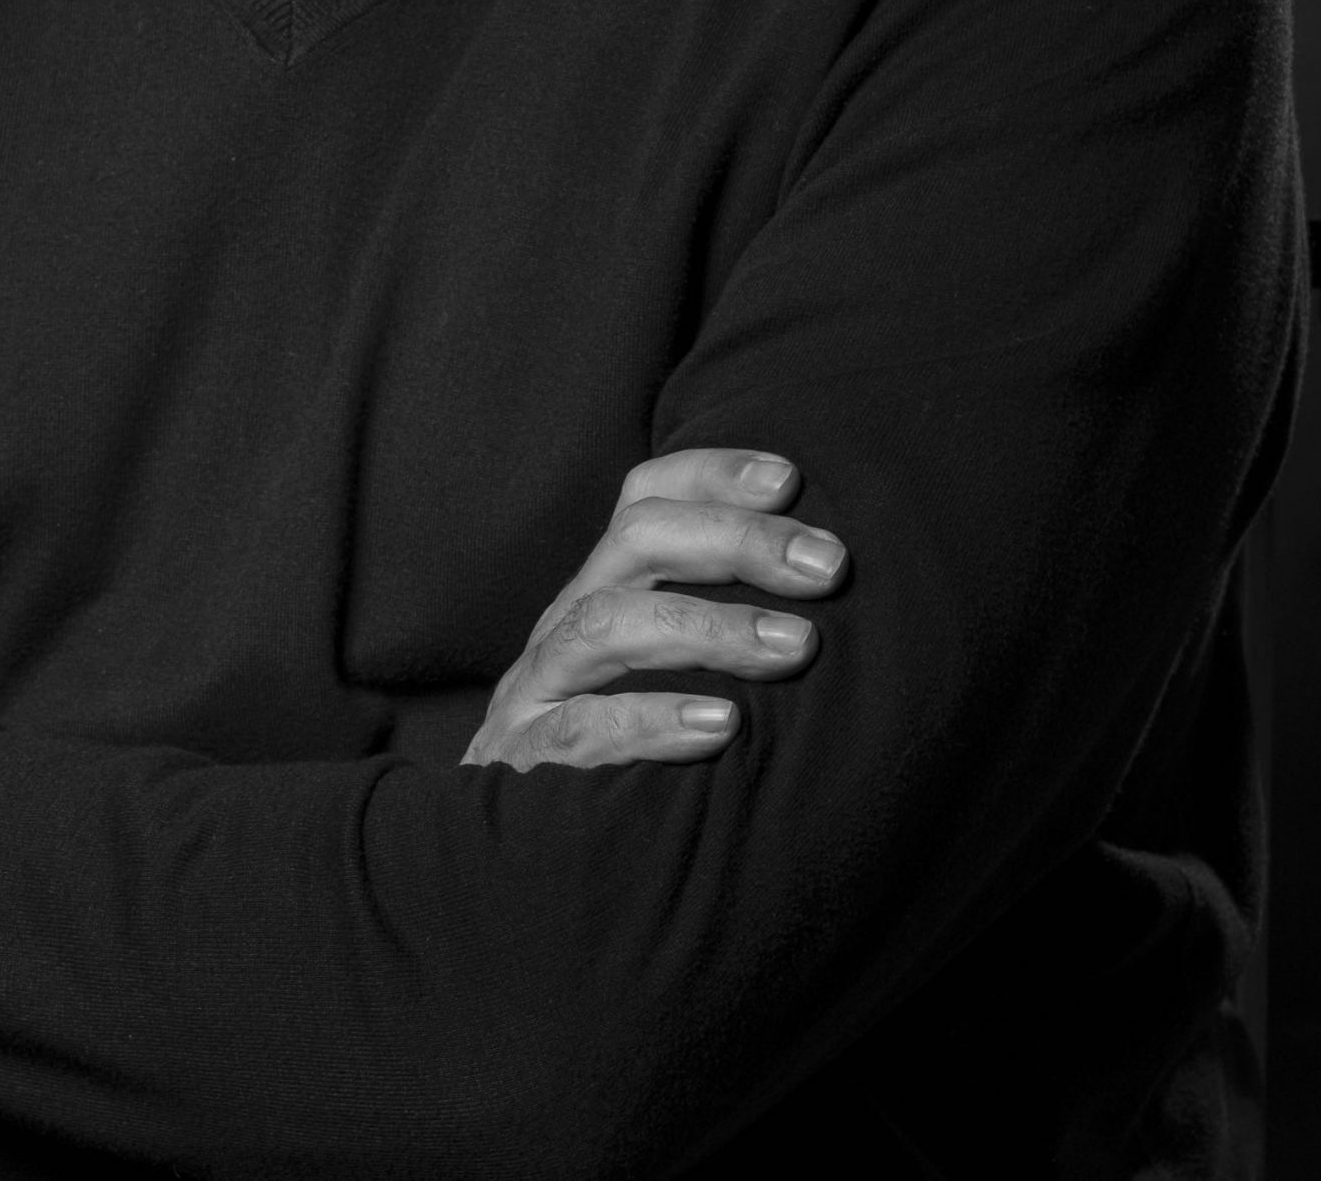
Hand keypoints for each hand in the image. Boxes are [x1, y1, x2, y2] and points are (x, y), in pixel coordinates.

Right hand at [463, 447, 845, 769]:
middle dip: (736, 540)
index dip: (711, 473)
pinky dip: (651, 721)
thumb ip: (719, 631)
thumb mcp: (660, 672)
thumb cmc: (618, 751)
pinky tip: (722, 729)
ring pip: (607, 623)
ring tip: (795, 648)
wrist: (504, 859)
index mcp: (604, 589)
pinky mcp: (526, 760)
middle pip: (635, 540)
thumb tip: (830, 594)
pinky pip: (581, 729)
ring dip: (709, 628)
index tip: (790, 478)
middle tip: (828, 566)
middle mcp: (568, 621)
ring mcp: (539, 688)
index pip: (645, 499)